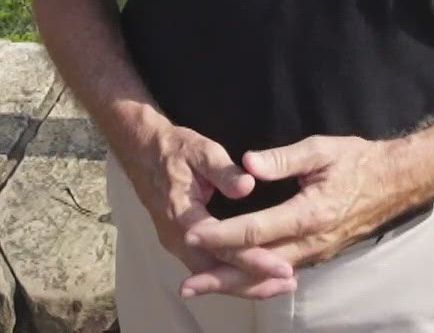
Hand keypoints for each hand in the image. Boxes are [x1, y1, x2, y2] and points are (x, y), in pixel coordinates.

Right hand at [118, 123, 297, 296]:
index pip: (224, 247)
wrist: (142, 152)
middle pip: (218, 272)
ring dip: (245, 283)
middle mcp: (177, 238)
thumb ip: (223, 170)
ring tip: (282, 284)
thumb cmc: (174, 149)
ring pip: (213, 274)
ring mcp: (177, 244)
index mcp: (183, 217)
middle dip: (254, 282)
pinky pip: (208, 267)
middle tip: (290, 282)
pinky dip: (233, 275)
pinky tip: (257, 275)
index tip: (283, 268)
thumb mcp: (200, 150)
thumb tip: (247, 187)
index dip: (255, 260)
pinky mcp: (181, 244)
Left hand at [177, 135, 415, 297]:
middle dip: (221, 275)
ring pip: (268, 274)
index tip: (192, 234)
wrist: (396, 182)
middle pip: (257, 265)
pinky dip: (256, 278)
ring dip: (234, 282)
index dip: (221, 235)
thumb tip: (248, 164)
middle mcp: (311, 241)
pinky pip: (282, 271)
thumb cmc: (358, 161)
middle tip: (188, 285)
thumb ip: (283, 157)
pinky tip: (236, 279)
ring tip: (202, 285)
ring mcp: (316, 252)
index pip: (255, 230)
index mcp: (309, 214)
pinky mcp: (318, 254)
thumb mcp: (321, 149)